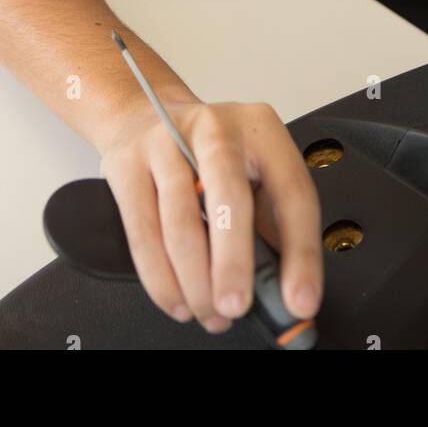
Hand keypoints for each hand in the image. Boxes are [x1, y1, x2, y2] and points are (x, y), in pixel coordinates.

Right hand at [98, 96, 322, 332]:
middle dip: (233, 263)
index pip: (293, 192)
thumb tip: (282, 291)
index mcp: (261, 130)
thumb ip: (268, 225)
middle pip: (229, 197)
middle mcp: (216, 129)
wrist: (144, 114)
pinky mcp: (127, 164)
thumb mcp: (251, 173)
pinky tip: (176, 299)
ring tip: (208, 311)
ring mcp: (166, 142)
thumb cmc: (208, 153)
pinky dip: (160, 278)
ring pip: (180, 221)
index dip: (300, 253)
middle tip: (236, 306)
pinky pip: (143, 232)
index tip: (300, 300)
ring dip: (195, 282)